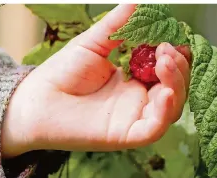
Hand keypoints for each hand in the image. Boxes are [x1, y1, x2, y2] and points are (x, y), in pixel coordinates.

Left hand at [1, 4, 190, 157]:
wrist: (38, 100)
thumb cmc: (62, 72)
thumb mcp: (93, 44)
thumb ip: (116, 25)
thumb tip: (137, 2)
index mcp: (131, 78)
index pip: (166, 68)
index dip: (174, 54)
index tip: (169, 38)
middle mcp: (137, 98)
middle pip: (174, 87)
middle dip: (178, 66)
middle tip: (167, 49)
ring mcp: (133, 117)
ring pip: (171, 106)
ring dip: (176, 83)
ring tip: (165, 61)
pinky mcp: (126, 135)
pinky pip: (154, 128)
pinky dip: (165, 111)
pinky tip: (164, 92)